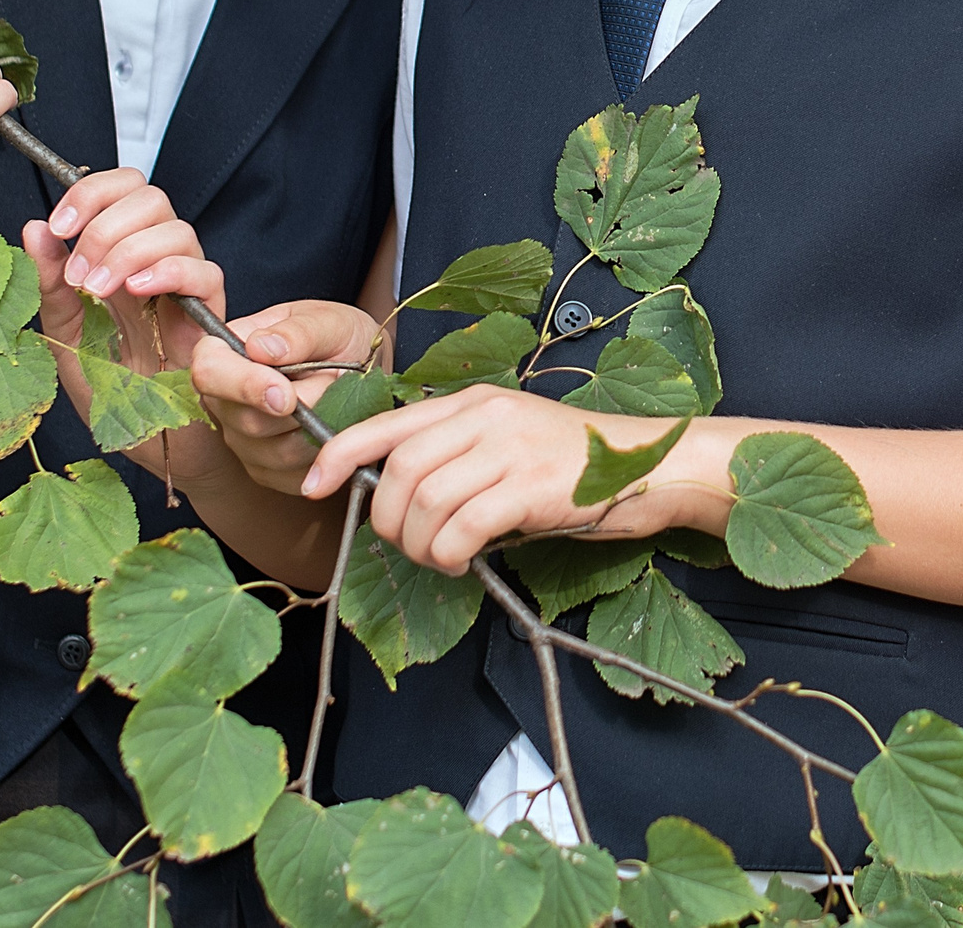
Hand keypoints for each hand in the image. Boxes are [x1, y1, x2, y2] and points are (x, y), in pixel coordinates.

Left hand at [24, 170, 231, 484]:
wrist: (152, 447)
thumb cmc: (114, 395)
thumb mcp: (65, 338)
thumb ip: (50, 285)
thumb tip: (34, 229)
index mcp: (121, 255)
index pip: (121, 189)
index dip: (92, 192)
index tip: (58, 226)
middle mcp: (157, 261)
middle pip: (151, 197)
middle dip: (106, 224)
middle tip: (79, 274)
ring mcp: (187, 286)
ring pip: (177, 229)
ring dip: (129, 250)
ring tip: (99, 292)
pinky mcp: (212, 316)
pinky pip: (206, 273)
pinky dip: (169, 272)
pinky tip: (136, 292)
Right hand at [190, 299, 383, 497]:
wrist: (363, 371)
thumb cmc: (339, 339)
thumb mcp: (329, 321)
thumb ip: (298, 332)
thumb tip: (260, 348)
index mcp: (228, 352)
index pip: (208, 371)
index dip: (243, 384)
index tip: (286, 393)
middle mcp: (225, 400)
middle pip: (246, 420)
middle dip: (301, 405)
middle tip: (334, 380)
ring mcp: (243, 440)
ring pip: (277, 452)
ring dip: (318, 426)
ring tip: (336, 397)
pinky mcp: (267, 471)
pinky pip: (296, 474)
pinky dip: (325, 452)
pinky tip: (334, 424)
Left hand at [299, 385, 702, 573]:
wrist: (650, 465)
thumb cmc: (574, 463)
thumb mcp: (508, 441)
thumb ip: (457, 454)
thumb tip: (397, 493)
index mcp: (473, 402)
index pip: (386, 423)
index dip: (338, 455)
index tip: (312, 485)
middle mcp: (486, 416)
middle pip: (399, 468)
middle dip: (385, 518)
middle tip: (402, 544)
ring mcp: (510, 448)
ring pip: (425, 500)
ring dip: (417, 543)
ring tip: (437, 556)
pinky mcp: (532, 487)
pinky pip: (463, 527)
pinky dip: (449, 553)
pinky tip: (462, 561)